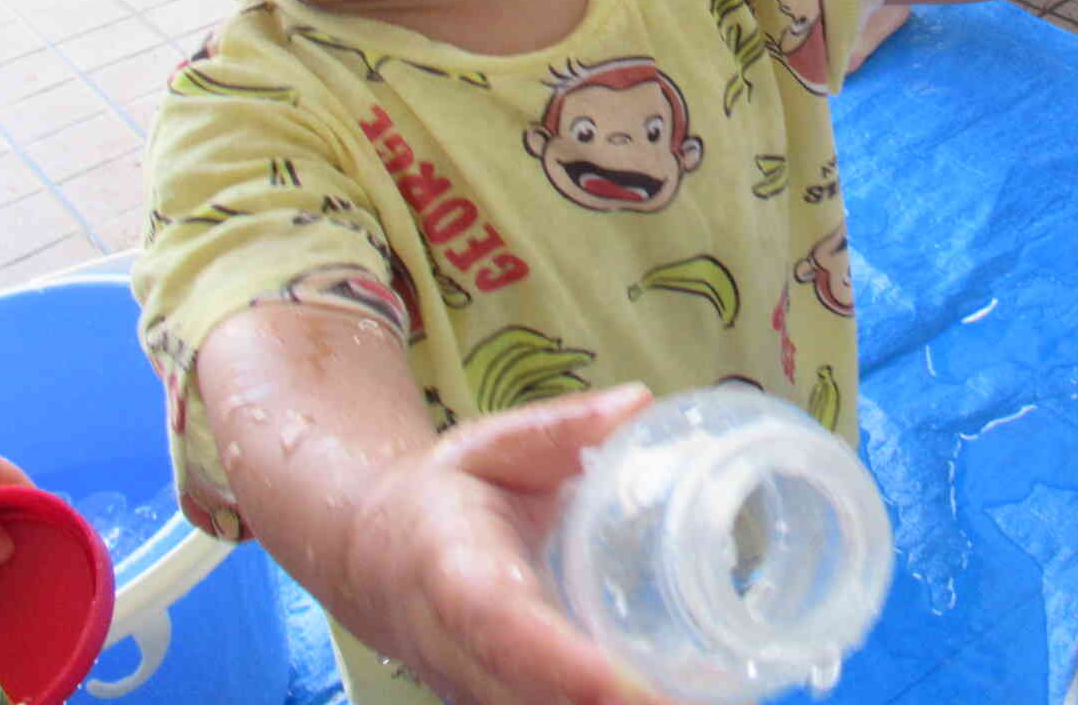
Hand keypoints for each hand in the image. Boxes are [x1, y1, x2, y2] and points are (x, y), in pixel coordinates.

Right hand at [345, 386, 677, 704]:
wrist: (375, 556)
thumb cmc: (445, 494)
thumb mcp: (495, 446)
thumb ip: (562, 428)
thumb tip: (639, 404)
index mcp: (453, 566)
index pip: (500, 623)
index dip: (557, 660)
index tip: (617, 683)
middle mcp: (454, 645)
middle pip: (526, 696)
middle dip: (607, 704)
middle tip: (699, 695)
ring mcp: (469, 688)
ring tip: (702, 698)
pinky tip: (673, 698)